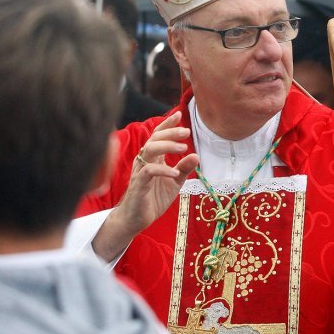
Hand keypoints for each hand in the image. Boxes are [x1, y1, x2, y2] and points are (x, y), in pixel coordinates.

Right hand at [93, 111, 198, 260]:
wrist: (136, 219)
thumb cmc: (153, 198)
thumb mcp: (174, 182)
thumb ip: (184, 169)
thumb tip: (197, 155)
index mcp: (152, 158)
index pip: (158, 136)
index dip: (167, 124)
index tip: (178, 114)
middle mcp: (144, 161)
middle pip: (154, 139)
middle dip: (170, 132)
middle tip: (186, 132)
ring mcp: (140, 171)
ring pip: (149, 150)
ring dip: (167, 146)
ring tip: (183, 148)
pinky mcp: (139, 184)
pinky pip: (149, 171)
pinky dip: (163, 170)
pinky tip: (174, 172)